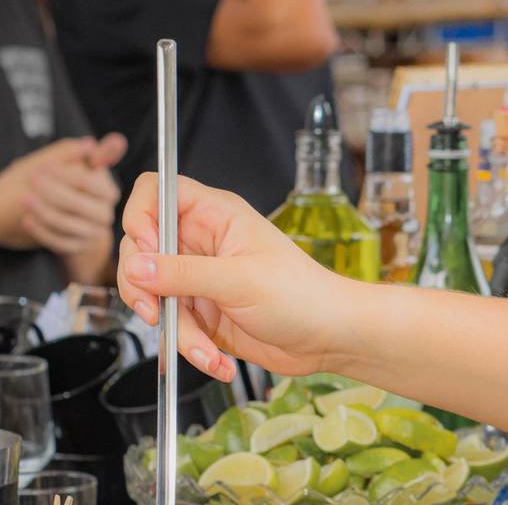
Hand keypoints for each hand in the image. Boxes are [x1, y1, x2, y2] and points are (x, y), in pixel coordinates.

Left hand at [21, 134, 126, 282]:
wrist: (66, 213)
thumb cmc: (69, 182)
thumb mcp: (77, 163)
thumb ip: (89, 152)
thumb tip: (109, 142)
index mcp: (108, 191)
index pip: (92, 184)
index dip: (67, 175)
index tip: (45, 166)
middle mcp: (104, 213)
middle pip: (81, 206)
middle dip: (53, 192)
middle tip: (31, 179)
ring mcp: (92, 232)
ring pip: (69, 225)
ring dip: (45, 212)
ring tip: (25, 198)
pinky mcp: (77, 246)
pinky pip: (59, 242)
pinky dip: (42, 231)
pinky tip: (28, 219)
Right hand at [118, 173, 349, 381]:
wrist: (329, 337)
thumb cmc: (303, 295)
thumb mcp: (239, 280)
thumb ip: (182, 273)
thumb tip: (135, 266)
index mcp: (216, 215)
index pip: (157, 191)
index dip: (140, 217)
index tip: (146, 251)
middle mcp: (203, 242)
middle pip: (141, 249)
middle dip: (144, 287)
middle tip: (157, 311)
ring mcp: (200, 277)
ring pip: (153, 295)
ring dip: (174, 330)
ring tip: (204, 348)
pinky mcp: (202, 311)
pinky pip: (174, 326)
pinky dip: (189, 347)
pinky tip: (217, 358)